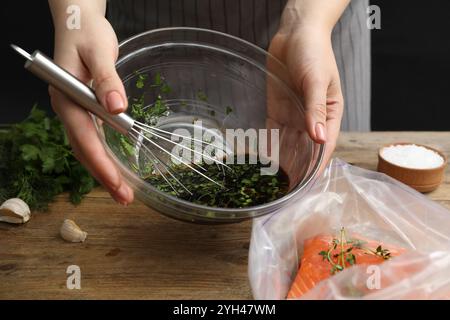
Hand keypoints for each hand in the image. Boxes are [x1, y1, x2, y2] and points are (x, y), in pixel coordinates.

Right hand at [49, 15, 133, 204]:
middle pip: (84, 150)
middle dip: (104, 177)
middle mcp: (69, 109)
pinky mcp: (86, 109)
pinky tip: (116, 169)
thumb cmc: (85, 32)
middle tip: (125, 199)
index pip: (84, 138)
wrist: (79, 21)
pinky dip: (105, 156)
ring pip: (88, 148)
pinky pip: (94, 138)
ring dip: (105, 171)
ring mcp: (76, 111)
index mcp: (66, 98)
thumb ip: (107, 79)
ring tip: (123, 193)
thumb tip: (117, 108)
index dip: (100, 163)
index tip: (117, 184)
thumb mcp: (98, 51)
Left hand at [268, 23, 343, 171]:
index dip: (316, 167)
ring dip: (282, 161)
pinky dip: (269, 145)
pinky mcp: (277, 109)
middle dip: (297, 169)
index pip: (324, 147)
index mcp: (329, 114)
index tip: (307, 185)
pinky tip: (263, 159)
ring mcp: (293, 115)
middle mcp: (311, 119)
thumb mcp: (317, 81)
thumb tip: (319, 140)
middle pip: (305, 150)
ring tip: (272, 182)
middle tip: (285, 191)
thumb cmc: (314, 53)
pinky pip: (272, 132)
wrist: (295, 33)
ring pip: (288, 144)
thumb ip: (316, 109)